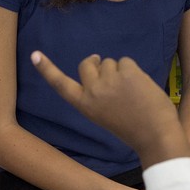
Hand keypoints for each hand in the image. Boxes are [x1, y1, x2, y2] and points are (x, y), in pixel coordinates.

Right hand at [31, 51, 189, 168]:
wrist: (155, 134)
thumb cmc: (132, 128)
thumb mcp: (104, 114)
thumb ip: (98, 94)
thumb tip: (101, 65)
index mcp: (84, 105)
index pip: (60, 84)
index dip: (47, 69)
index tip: (35, 55)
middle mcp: (92, 91)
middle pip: (87, 64)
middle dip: (96, 63)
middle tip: (105, 67)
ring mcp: (109, 80)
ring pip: (109, 62)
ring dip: (119, 70)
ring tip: (130, 90)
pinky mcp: (126, 72)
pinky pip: (126, 61)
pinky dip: (133, 70)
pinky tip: (140, 86)